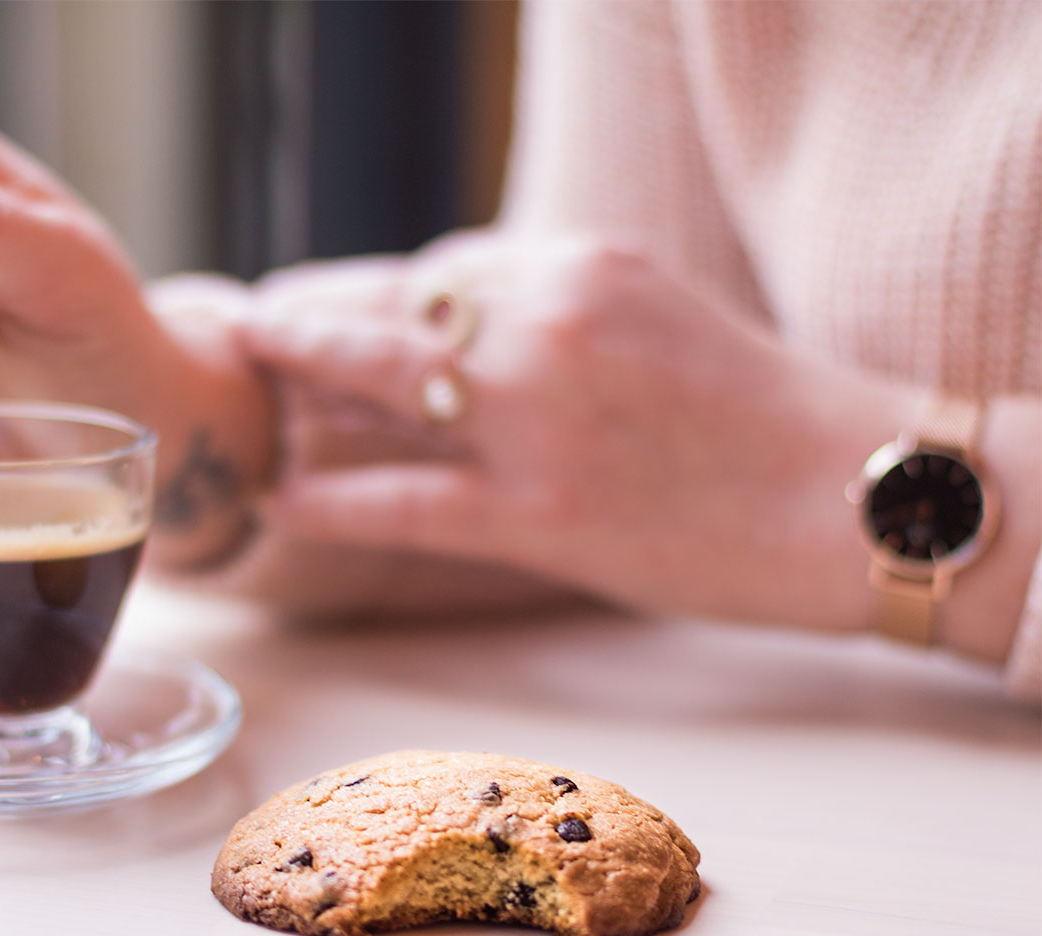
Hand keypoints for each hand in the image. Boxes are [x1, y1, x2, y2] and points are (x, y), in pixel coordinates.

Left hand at [242, 232, 920, 630]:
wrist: (856, 493)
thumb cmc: (761, 411)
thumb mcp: (655, 312)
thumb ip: (555, 307)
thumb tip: (457, 319)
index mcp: (579, 263)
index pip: (438, 268)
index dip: (373, 296)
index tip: (330, 313)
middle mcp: (545, 322)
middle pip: (385, 305)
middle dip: (302, 315)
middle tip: (247, 324)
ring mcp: (536, 416)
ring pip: (378, 382)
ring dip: (294, 379)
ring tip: (240, 387)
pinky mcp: (540, 512)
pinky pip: (400, 501)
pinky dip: (326, 501)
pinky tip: (277, 502)